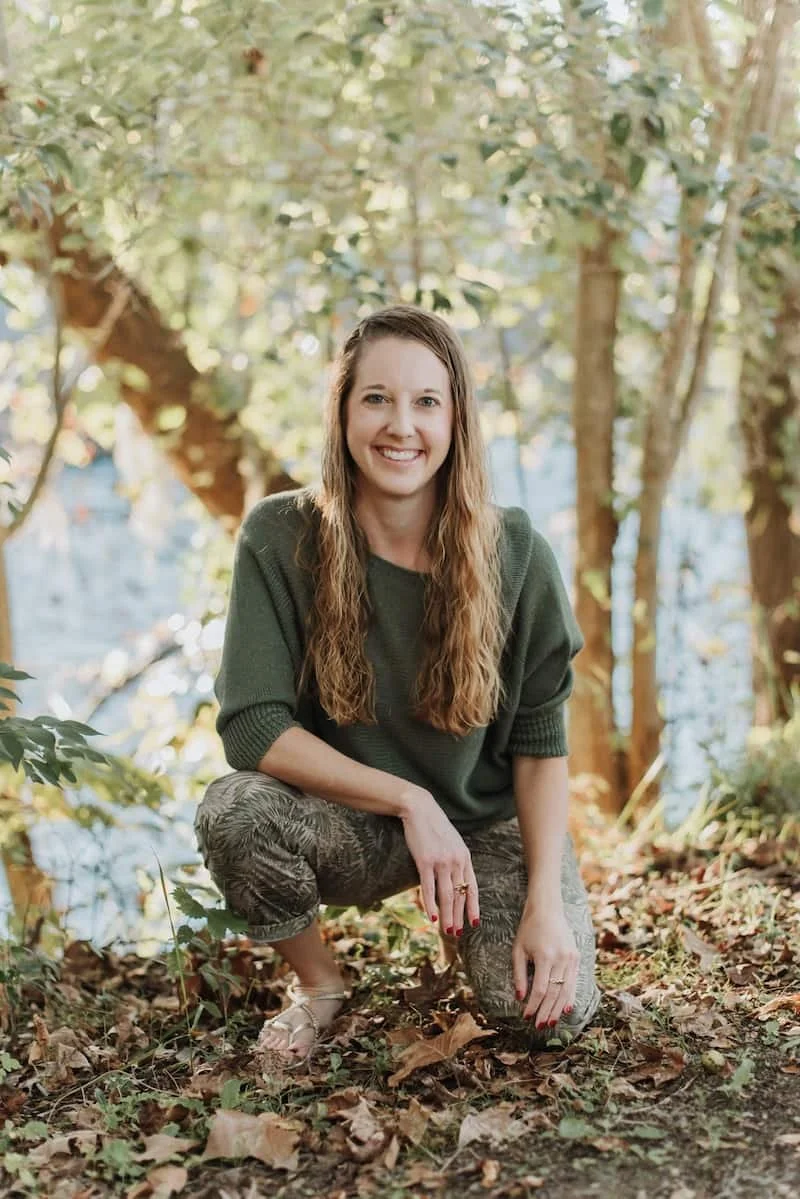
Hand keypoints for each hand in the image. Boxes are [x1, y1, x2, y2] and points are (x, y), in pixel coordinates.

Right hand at [400, 789, 479, 935]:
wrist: (419, 808)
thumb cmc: (434, 826)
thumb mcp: (452, 842)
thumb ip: (456, 859)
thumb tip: (455, 879)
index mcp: (464, 857)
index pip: (472, 887)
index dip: (473, 906)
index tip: (475, 922)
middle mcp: (456, 861)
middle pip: (460, 895)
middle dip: (460, 916)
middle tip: (458, 933)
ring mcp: (441, 861)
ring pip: (447, 895)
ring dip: (448, 915)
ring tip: (448, 930)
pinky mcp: (424, 861)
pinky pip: (428, 888)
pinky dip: (431, 905)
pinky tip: (432, 917)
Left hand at [512, 900, 577, 1026]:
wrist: (548, 909)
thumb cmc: (528, 929)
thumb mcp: (518, 950)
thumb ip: (519, 975)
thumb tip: (521, 998)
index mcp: (544, 956)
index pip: (540, 989)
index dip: (533, 1005)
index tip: (526, 1017)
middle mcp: (561, 958)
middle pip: (555, 993)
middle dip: (546, 1012)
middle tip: (540, 1027)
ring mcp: (571, 958)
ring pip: (566, 990)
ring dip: (558, 1009)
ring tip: (550, 1022)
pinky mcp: (576, 957)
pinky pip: (573, 982)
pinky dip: (569, 996)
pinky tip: (565, 1009)